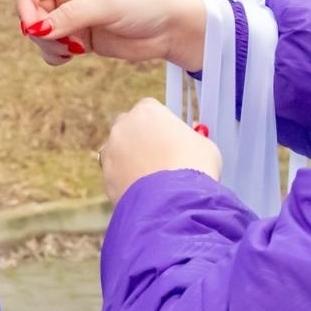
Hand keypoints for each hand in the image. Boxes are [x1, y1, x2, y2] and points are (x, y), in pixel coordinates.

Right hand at [16, 0, 206, 69]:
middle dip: (38, 29)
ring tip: (73, 49)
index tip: (33, 25)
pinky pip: (54, 48)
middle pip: (32, 10)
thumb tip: (36, 30)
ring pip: (41, 32)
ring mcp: (74, 16)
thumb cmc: (145, 2)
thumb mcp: (106, 4)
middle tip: (58, 41)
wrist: (172, 28)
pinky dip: (55, 55)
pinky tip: (72, 56)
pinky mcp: (81, 37)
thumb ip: (70, 16)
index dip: (25, 3)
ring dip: (48, 44)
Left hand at [99, 98, 221, 199]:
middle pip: (129, 127)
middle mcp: (123, 126)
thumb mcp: (203, 145)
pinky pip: (116, 176)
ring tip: (153, 181)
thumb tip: (188, 145)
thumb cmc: (195, 167)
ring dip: (130, 161)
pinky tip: (144, 194)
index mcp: (147, 111)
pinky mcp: (106, 176)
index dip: (160, 125)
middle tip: (158, 158)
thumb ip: (189, 139)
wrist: (176, 201)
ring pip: (119, 152)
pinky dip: (126, 182)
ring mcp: (111, 151)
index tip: (170, 139)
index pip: (150, 109)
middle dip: (140, 139)